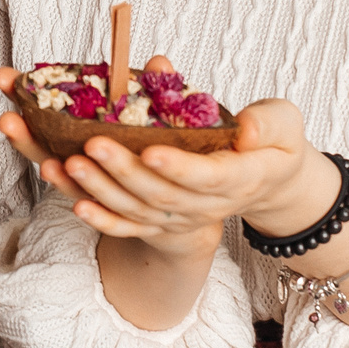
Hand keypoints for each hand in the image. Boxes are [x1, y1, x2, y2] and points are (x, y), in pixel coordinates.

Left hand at [0, 70, 337, 251]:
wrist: (267, 182)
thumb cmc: (272, 144)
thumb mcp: (284, 125)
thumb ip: (268, 122)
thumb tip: (247, 128)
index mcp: (238, 178)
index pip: (207, 177)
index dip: (179, 167)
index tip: (151, 151)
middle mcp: (206, 206)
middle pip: (160, 195)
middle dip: (124, 171)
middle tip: (91, 144)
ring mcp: (180, 218)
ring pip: (135, 210)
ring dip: (98, 189)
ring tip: (64, 162)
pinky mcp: (160, 221)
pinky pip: (126, 225)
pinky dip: (99, 216)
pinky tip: (70, 197)